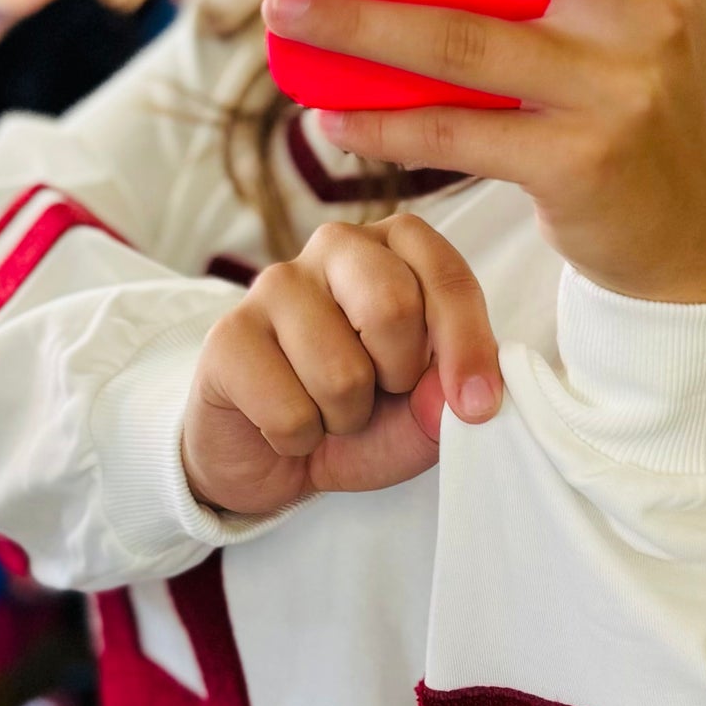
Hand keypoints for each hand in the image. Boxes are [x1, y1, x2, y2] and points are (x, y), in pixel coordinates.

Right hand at [180, 217, 499, 518]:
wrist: (274, 456)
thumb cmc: (356, 415)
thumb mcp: (423, 411)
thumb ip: (450, 395)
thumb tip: (459, 395)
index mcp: (395, 249)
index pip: (445, 274)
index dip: (469, 347)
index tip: (478, 404)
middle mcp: (335, 249)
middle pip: (391, 307)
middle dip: (398, 377)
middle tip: (380, 392)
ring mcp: (273, 284)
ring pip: (341, 372)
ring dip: (346, 417)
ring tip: (328, 410)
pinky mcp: (227, 335)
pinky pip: (290, 411)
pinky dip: (299, 440)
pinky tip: (286, 423)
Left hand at [260, 0, 705, 307]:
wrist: (694, 252)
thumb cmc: (634, 111)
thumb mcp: (626, 16)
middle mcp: (650, 6)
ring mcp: (619, 85)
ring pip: (471, 33)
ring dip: (366, 17)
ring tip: (286, 1)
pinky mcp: (580, 161)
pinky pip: (461, 131)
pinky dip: (387, 121)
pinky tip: (328, 110)